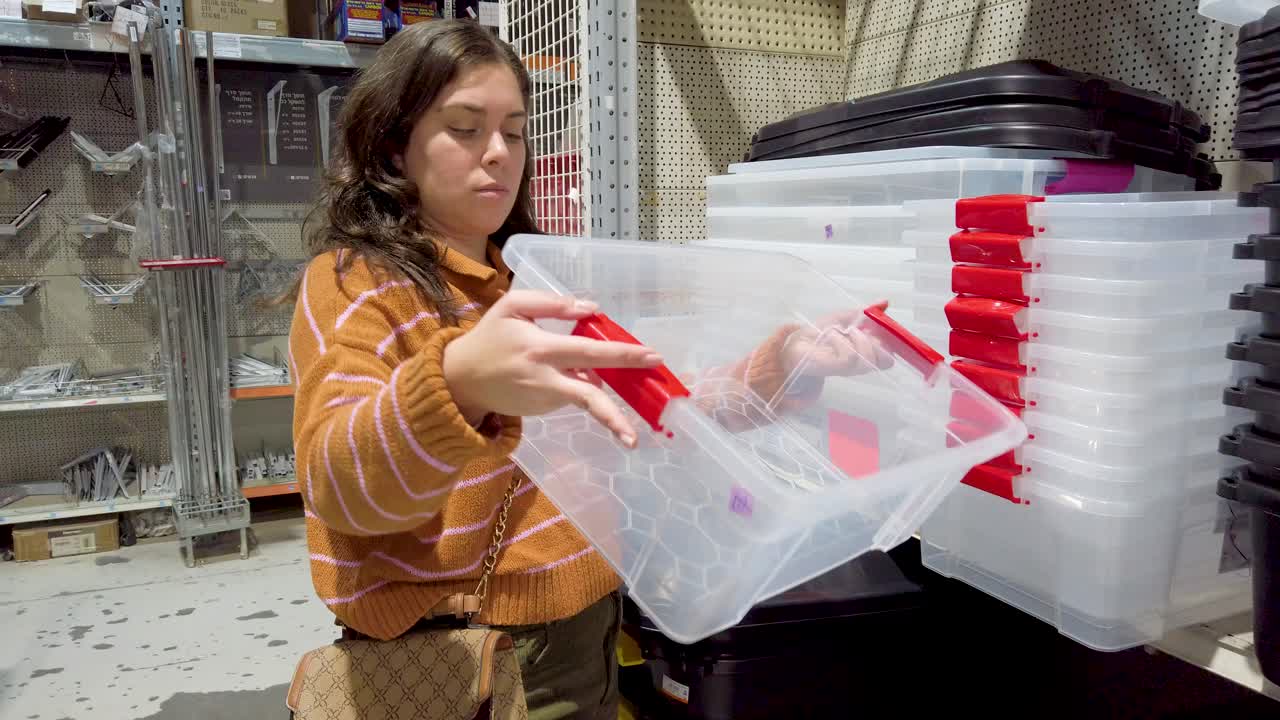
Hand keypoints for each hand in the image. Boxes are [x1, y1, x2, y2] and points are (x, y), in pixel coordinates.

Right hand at [443, 290, 662, 447]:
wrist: (460, 379)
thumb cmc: (489, 337)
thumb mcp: (513, 306)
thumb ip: (551, 303)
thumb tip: (591, 308)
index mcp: (540, 348)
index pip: (590, 352)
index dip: (622, 354)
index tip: (651, 356)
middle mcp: (545, 379)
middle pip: (592, 395)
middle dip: (622, 407)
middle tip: (647, 420)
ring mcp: (544, 400)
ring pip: (584, 395)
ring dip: (598, 388)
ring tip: (590, 386)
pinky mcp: (542, 411)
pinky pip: (570, 395)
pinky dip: (576, 384)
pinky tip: (560, 375)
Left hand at [781, 306, 890, 378]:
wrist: (793, 344)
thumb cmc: (818, 334)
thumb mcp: (842, 318)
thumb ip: (863, 312)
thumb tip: (884, 301)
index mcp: (864, 353)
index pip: (888, 357)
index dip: (889, 343)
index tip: (879, 329)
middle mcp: (859, 364)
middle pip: (885, 360)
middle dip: (876, 342)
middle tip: (858, 330)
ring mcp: (847, 368)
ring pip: (868, 357)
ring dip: (858, 339)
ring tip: (844, 331)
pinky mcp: (833, 368)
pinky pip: (849, 357)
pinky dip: (843, 341)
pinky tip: (832, 335)